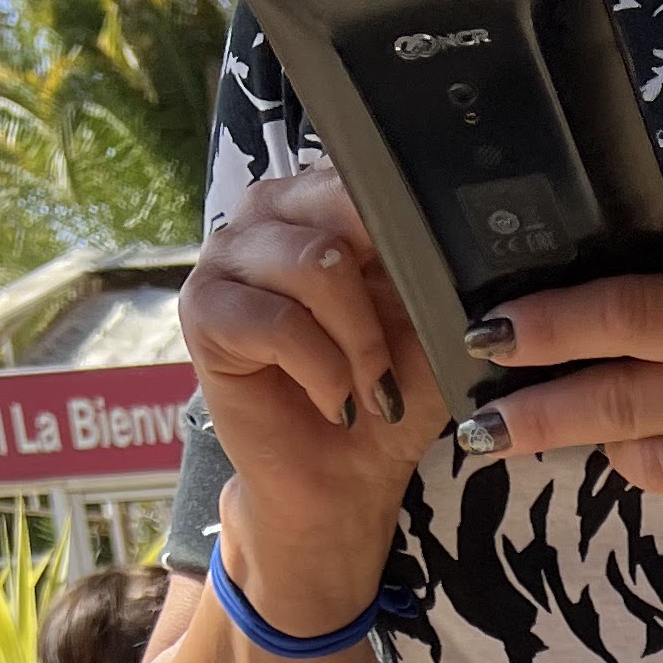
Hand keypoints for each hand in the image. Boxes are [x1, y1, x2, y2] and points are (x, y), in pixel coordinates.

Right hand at [178, 171, 448, 627]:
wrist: (342, 485)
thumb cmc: (385, 400)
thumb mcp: (431, 328)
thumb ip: (434, 271)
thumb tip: (459, 235)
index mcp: (321, 202)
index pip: (364, 178)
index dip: (404, 236)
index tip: (429, 298)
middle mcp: (268, 215)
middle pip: (340, 213)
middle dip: (383, 300)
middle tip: (394, 367)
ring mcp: (228, 257)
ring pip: (312, 264)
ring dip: (357, 343)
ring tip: (368, 391)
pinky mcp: (203, 310)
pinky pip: (277, 321)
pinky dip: (322, 371)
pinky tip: (335, 402)